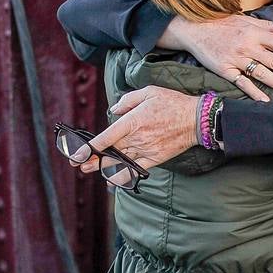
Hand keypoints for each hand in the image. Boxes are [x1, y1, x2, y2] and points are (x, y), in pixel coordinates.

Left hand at [73, 87, 198, 176]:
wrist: (196, 120)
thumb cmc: (172, 103)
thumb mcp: (148, 92)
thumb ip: (127, 100)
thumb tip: (114, 110)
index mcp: (132, 121)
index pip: (105, 137)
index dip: (89, 148)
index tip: (76, 154)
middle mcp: (136, 138)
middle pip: (109, 151)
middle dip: (91, 158)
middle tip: (76, 163)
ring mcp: (145, 150)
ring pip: (118, 162)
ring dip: (101, 167)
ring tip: (87, 169)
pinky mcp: (154, 159)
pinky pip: (134, 171)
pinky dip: (121, 177)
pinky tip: (110, 180)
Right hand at [159, 14, 272, 101]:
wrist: (194, 29)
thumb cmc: (222, 23)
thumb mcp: (246, 20)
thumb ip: (268, 25)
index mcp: (255, 32)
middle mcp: (247, 45)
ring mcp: (236, 59)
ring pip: (261, 73)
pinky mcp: (225, 70)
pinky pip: (242, 83)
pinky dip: (254, 93)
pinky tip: (265, 101)